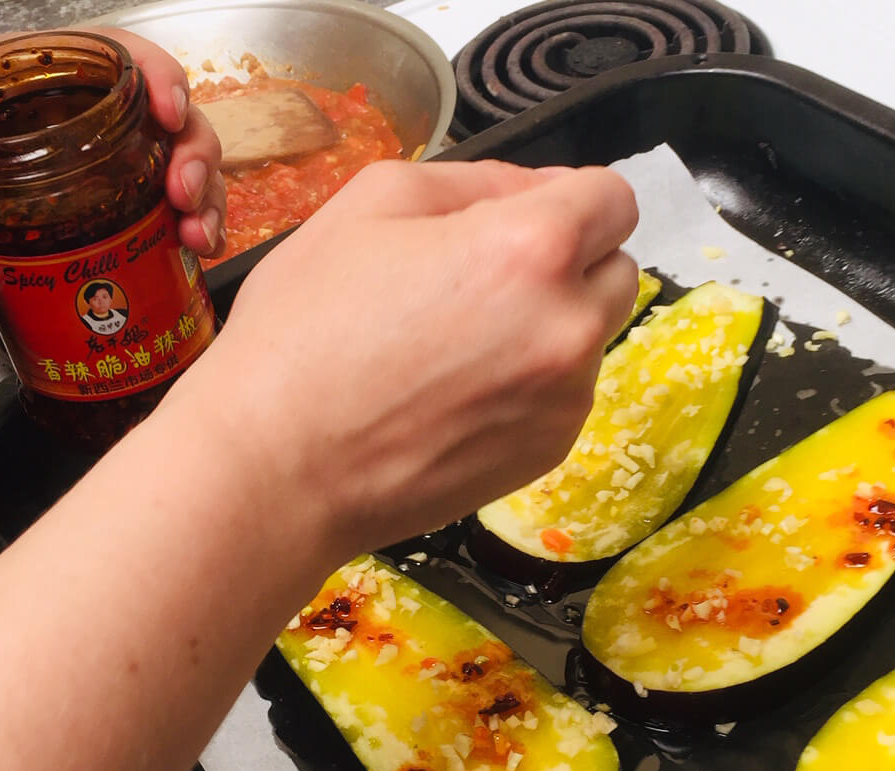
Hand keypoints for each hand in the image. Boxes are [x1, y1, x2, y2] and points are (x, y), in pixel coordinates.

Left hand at [0, 27, 223, 340]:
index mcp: (39, 85)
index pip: (116, 57)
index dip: (155, 74)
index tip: (166, 109)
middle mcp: (88, 124)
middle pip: (169, 119)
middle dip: (192, 153)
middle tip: (182, 196)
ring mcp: (113, 174)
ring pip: (184, 169)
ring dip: (206, 199)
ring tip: (196, 238)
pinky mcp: (123, 221)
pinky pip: (179, 217)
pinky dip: (199, 233)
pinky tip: (196, 254)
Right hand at [170, 159, 638, 556]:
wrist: (277, 467)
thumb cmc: (303, 330)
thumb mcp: (371, 203)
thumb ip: (475, 179)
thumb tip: (536, 192)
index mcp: (530, 250)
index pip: (614, 200)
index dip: (571, 197)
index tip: (526, 215)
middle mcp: (568, 328)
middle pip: (616, 268)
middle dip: (569, 260)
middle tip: (483, 278)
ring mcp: (564, 401)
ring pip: (590, 338)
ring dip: (548, 325)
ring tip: (454, 344)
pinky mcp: (547, 453)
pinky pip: (563, 395)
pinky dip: (529, 384)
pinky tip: (454, 392)